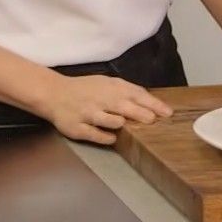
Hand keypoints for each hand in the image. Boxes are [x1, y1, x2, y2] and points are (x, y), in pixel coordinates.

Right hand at [37, 74, 172, 145]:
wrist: (54, 94)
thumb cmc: (86, 89)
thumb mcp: (107, 83)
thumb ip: (127, 92)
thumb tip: (151, 104)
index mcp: (111, 87)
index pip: (136, 94)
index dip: (153, 104)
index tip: (167, 113)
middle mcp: (100, 99)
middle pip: (125, 107)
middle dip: (141, 114)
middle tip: (152, 120)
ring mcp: (89, 114)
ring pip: (111, 121)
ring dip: (121, 124)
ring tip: (126, 125)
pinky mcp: (78, 128)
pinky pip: (96, 135)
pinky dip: (106, 137)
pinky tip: (113, 137)